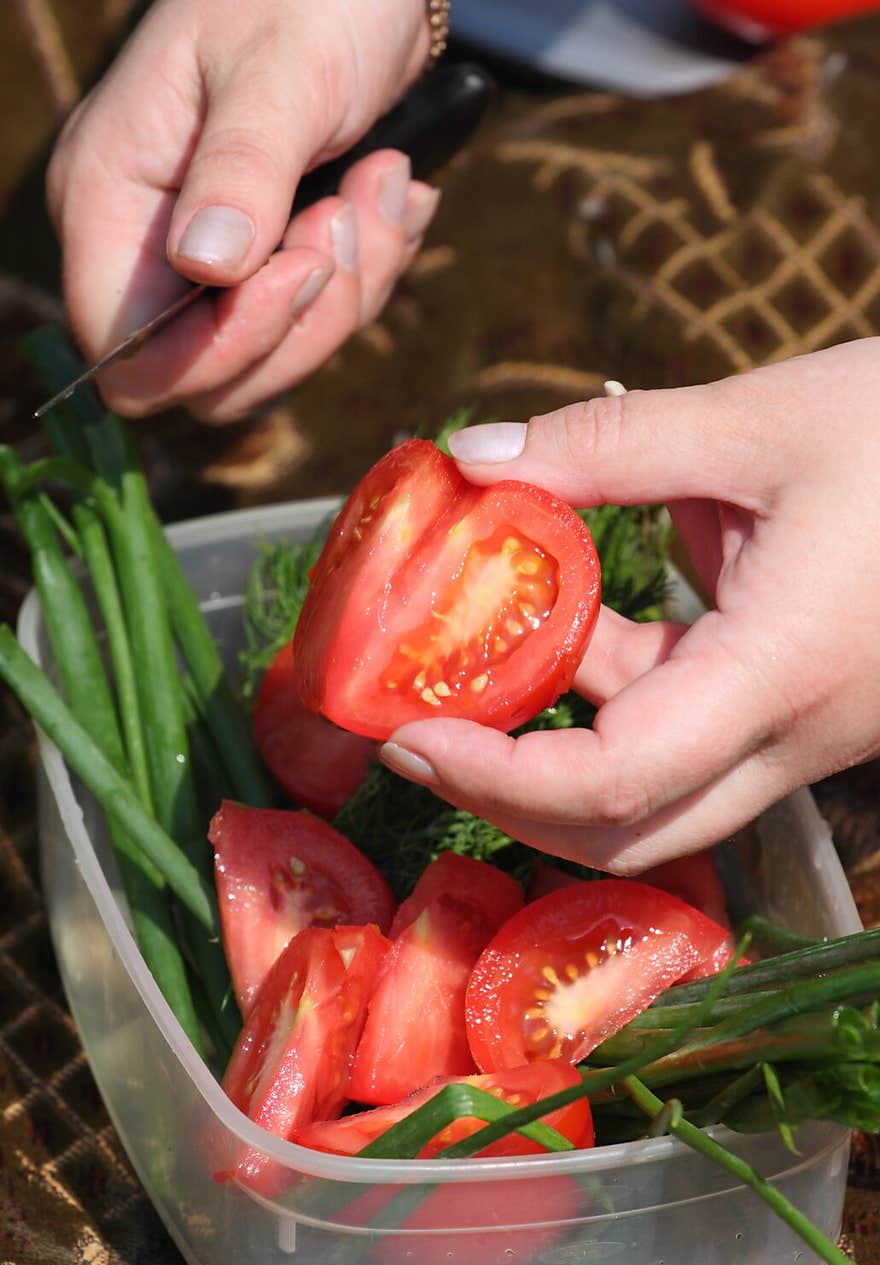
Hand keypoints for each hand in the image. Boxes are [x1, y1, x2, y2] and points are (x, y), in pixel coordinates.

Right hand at [46, 0, 436, 420]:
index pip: (130, 355)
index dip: (217, 349)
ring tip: (380, 183)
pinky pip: (320, 320)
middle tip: (347, 215)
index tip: (296, 269)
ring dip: (353, 288)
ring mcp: (210, 260)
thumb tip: (209, 266)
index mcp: (110, 198)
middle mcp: (149, 246)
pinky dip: (373, 270)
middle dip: (303, 319)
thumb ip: (242, 171)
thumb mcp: (281, 73)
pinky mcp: (269, 262)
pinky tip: (390, 191)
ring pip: (278, 359)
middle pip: (213, 380)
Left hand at [379, 341, 879, 871]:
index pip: (616, 781)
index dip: (500, 778)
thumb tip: (473, 457)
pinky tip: (584, 619)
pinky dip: (622, 696)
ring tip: (481, 658)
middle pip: (628, 829)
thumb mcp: (760, 421)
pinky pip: (694, 737)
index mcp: (780, 672)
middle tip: (421, 732)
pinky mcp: (805, 711)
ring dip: (563, 740)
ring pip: (660, 791)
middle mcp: (794, 733)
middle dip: (512, 794)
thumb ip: (608, 444)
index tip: (415, 737)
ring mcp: (806, 734)